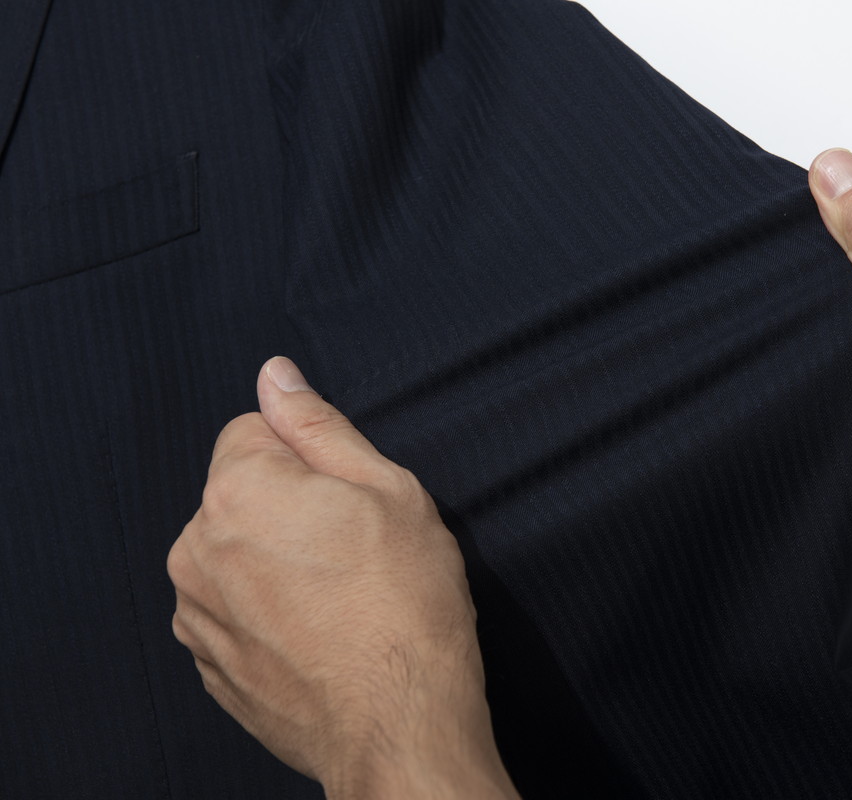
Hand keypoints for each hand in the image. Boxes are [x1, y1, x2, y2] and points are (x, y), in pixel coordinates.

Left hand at [167, 357, 518, 798]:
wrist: (398, 722)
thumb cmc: (406, 604)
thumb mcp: (387, 490)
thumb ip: (318, 426)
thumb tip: (275, 374)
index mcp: (237, 492)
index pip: (252, 432)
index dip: (308, 458)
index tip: (348, 498)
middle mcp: (197, 550)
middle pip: (240, 495)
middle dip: (287, 507)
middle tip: (353, 548)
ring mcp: (197, 614)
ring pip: (236, 554)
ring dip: (274, 561)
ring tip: (339, 597)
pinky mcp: (208, 663)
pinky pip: (234, 610)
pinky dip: (267, 612)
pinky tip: (320, 632)